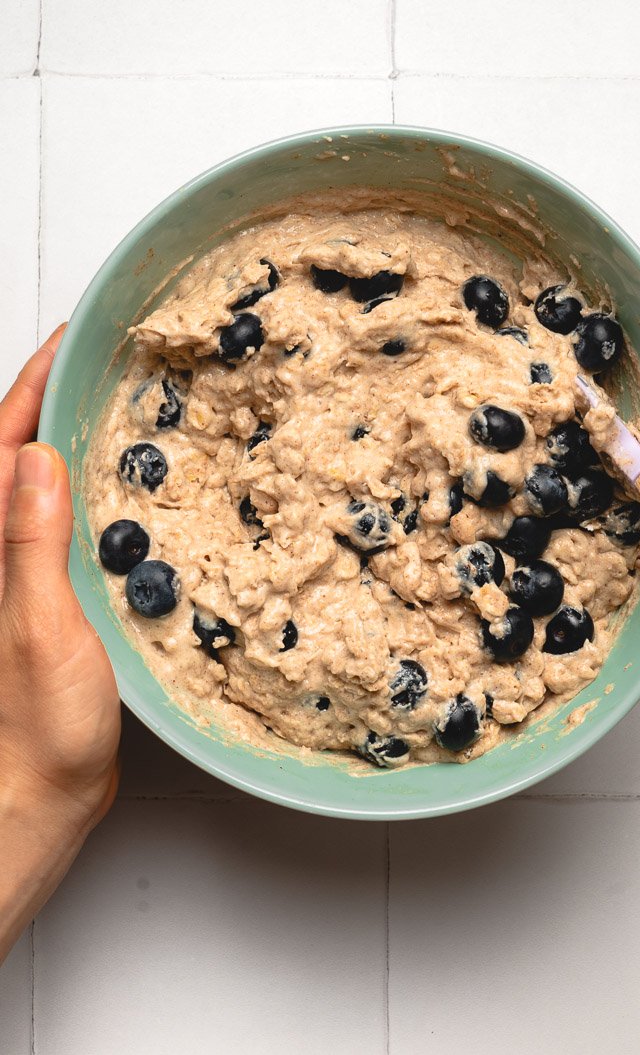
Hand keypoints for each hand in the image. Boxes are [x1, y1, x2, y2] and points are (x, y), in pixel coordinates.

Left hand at [0, 326, 119, 961]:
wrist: (40, 792)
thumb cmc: (33, 728)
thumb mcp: (38, 630)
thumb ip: (30, 545)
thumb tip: (34, 459)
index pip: (3, 444)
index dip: (35, 386)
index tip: (72, 341)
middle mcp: (3, 553)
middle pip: (22, 454)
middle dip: (57, 397)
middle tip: (105, 358)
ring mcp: (28, 574)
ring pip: (51, 486)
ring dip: (79, 439)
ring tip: (123, 404)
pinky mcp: (56, 597)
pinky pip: (76, 525)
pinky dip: (101, 493)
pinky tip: (134, 492)